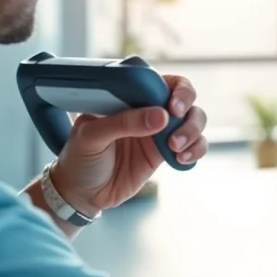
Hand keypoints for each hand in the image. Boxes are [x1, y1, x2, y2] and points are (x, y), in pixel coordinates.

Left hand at [49, 76, 208, 216]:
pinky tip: (182, 159)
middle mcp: (148, 111)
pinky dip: (196, 150)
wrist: (81, 194)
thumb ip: (123, 123)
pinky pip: (193, 146)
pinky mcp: (165, 153)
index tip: (172, 107)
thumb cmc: (80, 158)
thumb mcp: (91, 136)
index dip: (177, 90)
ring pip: (194, 121)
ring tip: (176, 148)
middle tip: (176, 131)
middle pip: (186, 99)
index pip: (162, 81)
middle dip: (189, 112)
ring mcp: (159, 132)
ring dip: (193, 132)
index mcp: (129, 98)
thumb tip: (161, 116)